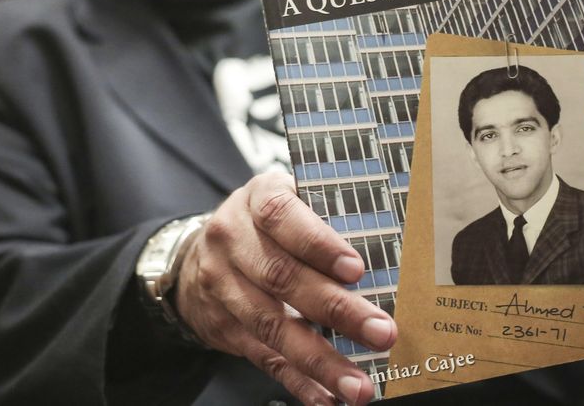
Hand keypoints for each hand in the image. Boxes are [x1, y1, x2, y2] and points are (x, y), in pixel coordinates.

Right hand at [175, 173, 395, 405]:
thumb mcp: (288, 198)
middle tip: (380, 332)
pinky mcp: (224, 326)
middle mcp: (232, 240)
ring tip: (357, 384)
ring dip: (320, 360)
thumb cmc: (266, 223)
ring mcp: (223, 286)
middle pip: (282, 278)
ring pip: (273, 326)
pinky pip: (264, 357)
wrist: (196, 253)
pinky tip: (327, 397)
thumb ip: (326, 214)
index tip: (356, 269)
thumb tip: (388, 247)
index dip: (319, 244)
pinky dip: (299, 381)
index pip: (282, 216)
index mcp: (256, 199)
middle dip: (336, 310)